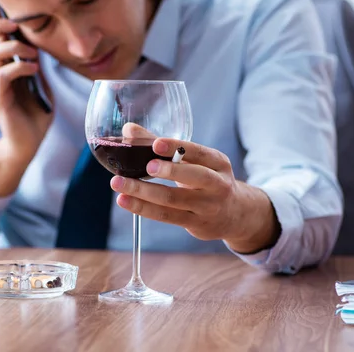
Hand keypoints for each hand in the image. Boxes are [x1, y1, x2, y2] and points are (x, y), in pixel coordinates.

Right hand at [0, 1, 53, 159]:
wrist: (29, 144)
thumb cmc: (35, 116)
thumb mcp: (41, 86)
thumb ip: (38, 68)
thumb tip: (42, 47)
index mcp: (5, 69)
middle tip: (18, 24)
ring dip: (13, 47)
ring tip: (33, 54)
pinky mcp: (0, 100)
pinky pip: (2, 75)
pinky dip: (19, 67)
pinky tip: (34, 69)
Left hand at [109, 138, 281, 252]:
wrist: (234, 214)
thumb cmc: (207, 179)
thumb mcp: (195, 160)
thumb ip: (161, 145)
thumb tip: (128, 130)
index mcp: (218, 162)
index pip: (199, 152)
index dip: (177, 147)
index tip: (156, 144)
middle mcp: (217, 184)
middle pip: (193, 177)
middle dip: (169, 171)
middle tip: (146, 166)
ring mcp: (207, 207)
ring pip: (173, 199)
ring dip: (143, 192)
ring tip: (119, 183)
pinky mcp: (195, 223)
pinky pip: (166, 216)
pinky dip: (143, 208)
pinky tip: (125, 201)